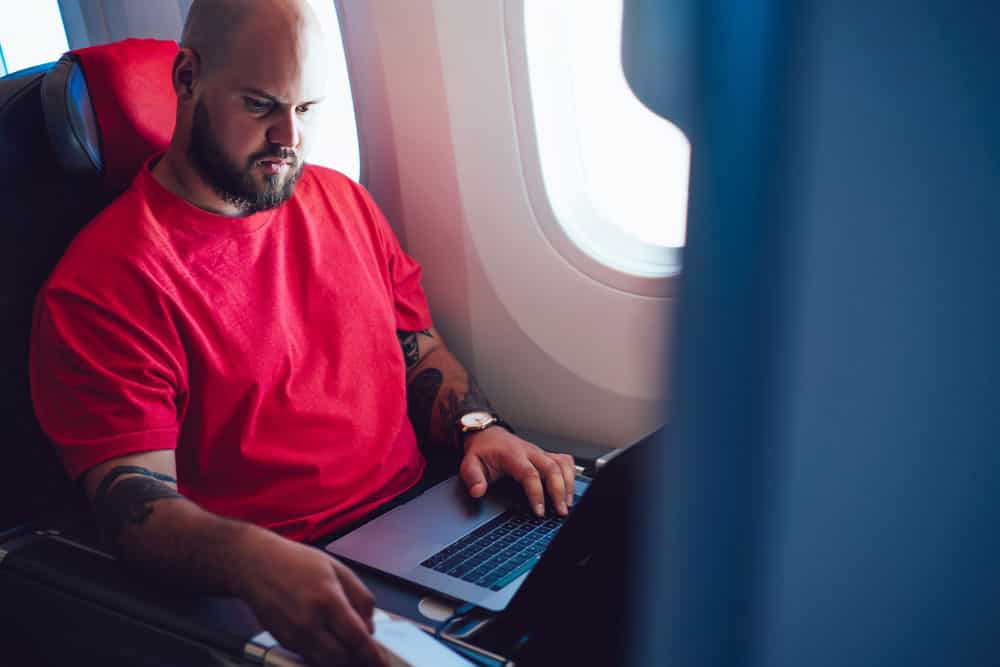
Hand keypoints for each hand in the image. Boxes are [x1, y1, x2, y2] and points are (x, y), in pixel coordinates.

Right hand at [234, 529, 389, 666]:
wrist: (257, 565)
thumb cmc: (298, 563)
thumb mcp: (339, 569)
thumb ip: (361, 598)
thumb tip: (370, 627)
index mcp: (328, 600)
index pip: (356, 639)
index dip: (373, 656)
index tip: (383, 662)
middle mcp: (309, 622)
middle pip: (341, 658)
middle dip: (358, 661)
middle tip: (369, 656)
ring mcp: (294, 635)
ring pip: (325, 664)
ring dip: (341, 662)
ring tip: (351, 650)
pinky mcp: (284, 642)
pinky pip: (310, 658)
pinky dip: (324, 657)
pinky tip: (331, 643)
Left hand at [460, 427, 576, 516]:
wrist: (488, 435)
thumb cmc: (482, 451)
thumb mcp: (470, 463)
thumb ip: (472, 477)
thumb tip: (478, 491)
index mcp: (512, 454)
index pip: (530, 473)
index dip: (536, 493)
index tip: (539, 511)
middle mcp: (529, 451)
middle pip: (552, 468)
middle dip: (559, 491)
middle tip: (560, 511)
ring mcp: (539, 452)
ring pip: (562, 464)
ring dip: (568, 484)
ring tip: (568, 503)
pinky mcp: (545, 454)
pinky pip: (564, 460)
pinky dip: (571, 474)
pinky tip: (570, 488)